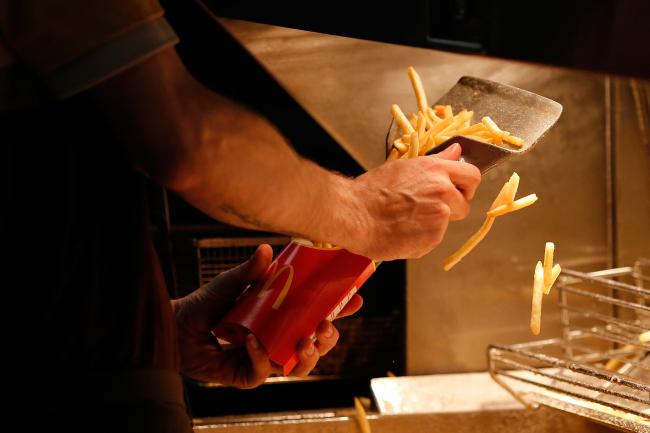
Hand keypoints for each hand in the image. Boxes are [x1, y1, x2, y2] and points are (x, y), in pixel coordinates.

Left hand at [172, 244, 362, 388]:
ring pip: (299, 365)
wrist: (176, 326)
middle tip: (325, 326)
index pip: (317, 314)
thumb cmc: (206, 303)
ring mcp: (265, 358)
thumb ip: (251, 270)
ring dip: (308, 355)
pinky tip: (252, 342)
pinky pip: (264, 371)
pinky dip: (262, 358)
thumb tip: (267, 250)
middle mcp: (277, 338)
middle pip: (316, 344)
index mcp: (281, 316)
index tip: (356, 299)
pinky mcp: (248, 374)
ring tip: (305, 339)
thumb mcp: (232, 283)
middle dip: (328, 338)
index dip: (338, 310)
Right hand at [349, 143, 480, 260]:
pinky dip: (421, 239)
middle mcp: (442, 190)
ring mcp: (440, 215)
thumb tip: (456, 151)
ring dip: (432, 224)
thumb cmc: (370, 191)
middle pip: (465, 204)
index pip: (472, 175)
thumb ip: (435, 162)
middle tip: (429, 210)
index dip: (466, 186)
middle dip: (452, 208)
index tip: (458, 191)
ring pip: (446, 224)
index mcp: (435, 169)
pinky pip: (433, 239)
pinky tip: (402, 231)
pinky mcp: (433, 237)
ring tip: (407, 221)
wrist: (355, 214)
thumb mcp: (404, 167)